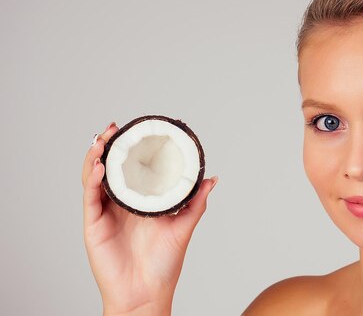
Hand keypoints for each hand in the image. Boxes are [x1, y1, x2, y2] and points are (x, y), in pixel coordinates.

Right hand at [82, 122, 217, 315]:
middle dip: (109, 146)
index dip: (129, 150)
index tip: (135, 131)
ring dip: (96, 157)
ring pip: (94, 178)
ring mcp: (105, 213)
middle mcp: (120, 204)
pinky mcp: (94, 224)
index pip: (130, 170)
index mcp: (139, 202)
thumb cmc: (163, 264)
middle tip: (114, 128)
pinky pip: (90, 197)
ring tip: (103, 139)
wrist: (147, 293)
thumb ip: (196, 202)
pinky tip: (99, 166)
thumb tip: (212, 179)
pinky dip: (92, 179)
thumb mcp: (184, 226)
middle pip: (109, 169)